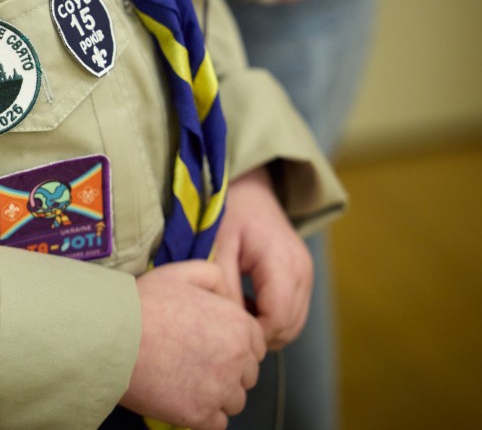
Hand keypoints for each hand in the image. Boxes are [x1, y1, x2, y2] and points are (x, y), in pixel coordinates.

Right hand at [121, 261, 265, 429]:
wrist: (112, 336)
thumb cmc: (143, 304)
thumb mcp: (180, 273)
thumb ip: (212, 276)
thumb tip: (226, 293)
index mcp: (238, 324)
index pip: (255, 345)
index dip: (233, 345)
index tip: (211, 346)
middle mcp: (237, 358)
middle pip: (246, 375)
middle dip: (226, 370)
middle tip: (194, 363)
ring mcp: (219, 389)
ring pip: (233, 401)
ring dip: (215, 394)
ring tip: (185, 380)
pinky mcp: (200, 415)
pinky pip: (216, 423)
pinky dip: (202, 416)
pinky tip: (181, 398)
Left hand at [213, 167, 312, 349]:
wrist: (249, 189)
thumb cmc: (229, 213)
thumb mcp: (218, 247)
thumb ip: (224, 288)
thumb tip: (230, 325)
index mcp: (282, 262)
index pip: (278, 319)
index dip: (252, 333)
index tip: (225, 331)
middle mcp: (302, 270)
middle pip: (290, 327)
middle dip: (259, 335)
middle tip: (227, 327)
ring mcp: (306, 273)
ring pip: (294, 323)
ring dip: (267, 328)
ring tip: (236, 314)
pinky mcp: (303, 275)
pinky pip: (294, 311)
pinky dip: (273, 317)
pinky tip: (248, 305)